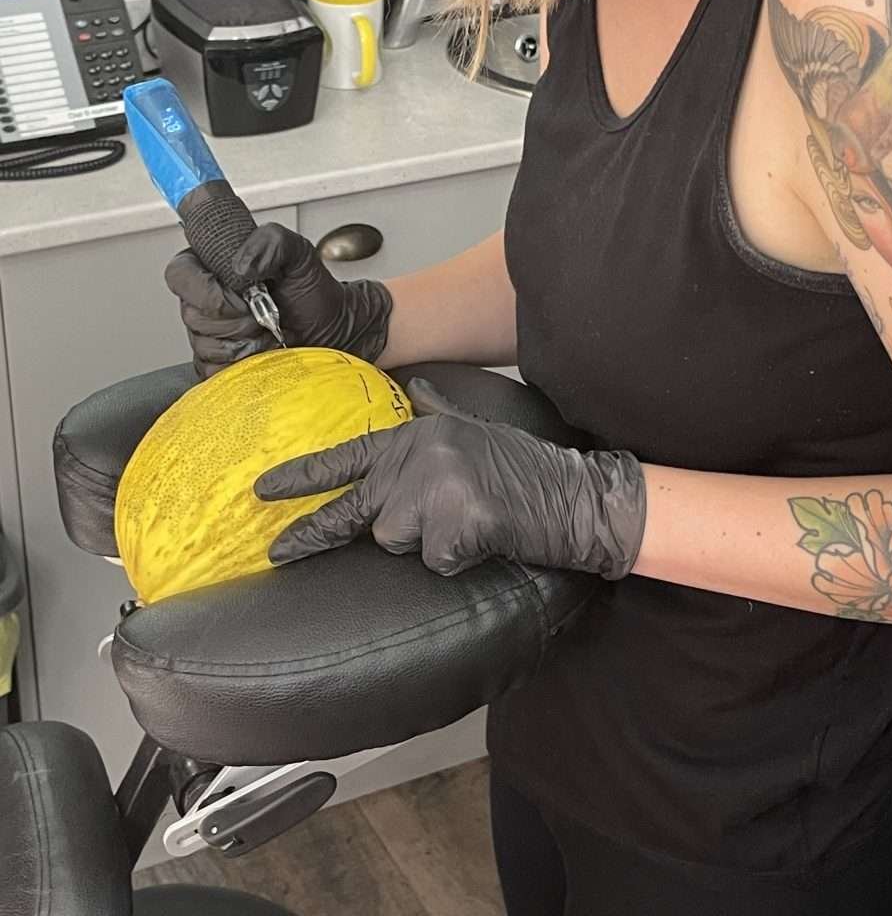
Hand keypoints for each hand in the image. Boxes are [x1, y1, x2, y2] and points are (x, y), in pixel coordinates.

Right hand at [164, 223, 391, 378]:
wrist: (332, 330)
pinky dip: (245, 362)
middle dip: (236, 315)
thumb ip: (271, 241)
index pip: (180, 273)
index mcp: (213, 268)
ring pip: (204, 343)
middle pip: (192, 313)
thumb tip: (242, 265)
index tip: (241, 288)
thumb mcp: (299, 253)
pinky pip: (213, 369)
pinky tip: (264, 351)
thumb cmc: (312, 294)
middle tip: (263, 311)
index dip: (208, 286)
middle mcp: (204, 301)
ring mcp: (207, 335)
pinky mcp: (217, 365)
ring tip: (268, 329)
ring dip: (245, 338)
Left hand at [260, 378, 645, 577]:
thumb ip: (437, 411)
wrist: (573, 494)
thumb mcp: (472, 427)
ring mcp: (435, 490)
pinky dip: (455, 560)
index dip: (301, 475)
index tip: (262, 490)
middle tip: (276, 551)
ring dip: (425, 542)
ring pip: (394, 540)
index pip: (346, 455)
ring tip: (465, 522)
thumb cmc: (521, 465)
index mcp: (415, 435)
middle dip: (313, 533)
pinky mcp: (456, 524)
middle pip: (354, 509)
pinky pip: (433, 561)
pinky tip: (482, 538)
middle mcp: (417, 458)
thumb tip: (418, 387)